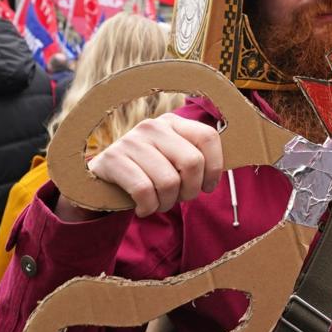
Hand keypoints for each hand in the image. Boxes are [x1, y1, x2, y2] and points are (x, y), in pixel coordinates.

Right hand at [56, 113, 222, 220]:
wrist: (100, 184)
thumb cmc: (147, 175)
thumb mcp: (172, 161)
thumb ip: (197, 160)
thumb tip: (231, 163)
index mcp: (173, 123)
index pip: (208, 137)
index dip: (215, 168)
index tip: (208, 187)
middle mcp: (153, 127)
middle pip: (192, 163)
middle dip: (190, 191)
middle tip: (178, 198)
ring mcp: (131, 141)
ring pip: (168, 181)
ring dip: (166, 203)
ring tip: (158, 204)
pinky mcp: (112, 160)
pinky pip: (144, 190)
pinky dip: (148, 207)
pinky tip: (143, 208)